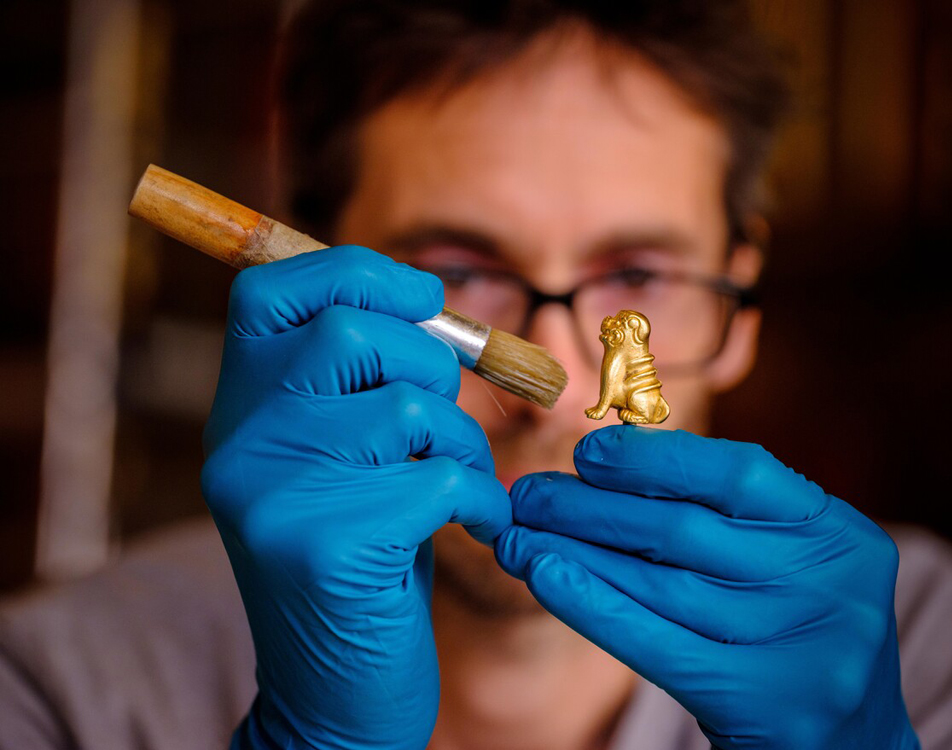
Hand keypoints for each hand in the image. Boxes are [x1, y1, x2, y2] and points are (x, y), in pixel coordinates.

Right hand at [202, 246, 510, 749]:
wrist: (331, 698)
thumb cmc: (361, 561)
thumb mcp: (345, 460)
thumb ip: (361, 383)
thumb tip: (429, 297)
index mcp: (239, 410)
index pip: (272, 289)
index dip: (357, 274)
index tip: (422, 299)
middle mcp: (239, 443)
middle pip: (351, 333)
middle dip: (432, 365)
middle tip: (446, 426)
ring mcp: (274, 495)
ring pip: (408, 406)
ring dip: (462, 445)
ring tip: (461, 490)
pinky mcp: (326, 547)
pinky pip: (441, 479)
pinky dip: (482, 501)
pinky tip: (478, 532)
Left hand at [496, 426, 919, 749]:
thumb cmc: (792, 636)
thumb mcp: (785, 565)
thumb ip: (722, 517)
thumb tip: (606, 464)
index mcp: (839, 533)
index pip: (737, 472)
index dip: (653, 458)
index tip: (587, 454)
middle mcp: (829, 585)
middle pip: (683, 529)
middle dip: (590, 506)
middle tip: (526, 496)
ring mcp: (802, 648)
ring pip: (659, 583)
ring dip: (573, 552)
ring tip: (517, 536)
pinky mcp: (760, 704)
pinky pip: (654, 643)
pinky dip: (591, 604)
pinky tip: (543, 576)